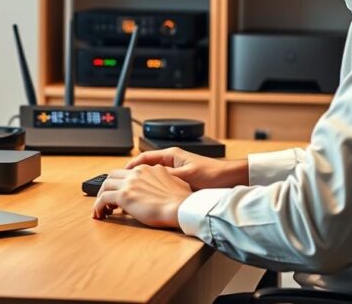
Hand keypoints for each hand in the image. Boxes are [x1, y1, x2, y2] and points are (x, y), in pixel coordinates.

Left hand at [92, 165, 192, 227]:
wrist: (181, 207)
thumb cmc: (181, 200)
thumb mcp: (174, 182)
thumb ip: (165, 180)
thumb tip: (163, 188)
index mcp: (148, 169)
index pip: (128, 171)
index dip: (121, 182)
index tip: (120, 192)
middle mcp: (137, 173)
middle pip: (113, 175)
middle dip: (108, 187)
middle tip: (107, 200)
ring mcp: (129, 183)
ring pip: (105, 185)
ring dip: (101, 196)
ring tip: (102, 209)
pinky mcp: (123, 196)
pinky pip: (103, 199)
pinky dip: (98, 206)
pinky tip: (99, 214)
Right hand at [125, 147, 247, 189]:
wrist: (230, 178)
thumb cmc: (212, 175)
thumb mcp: (187, 176)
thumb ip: (168, 177)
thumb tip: (149, 179)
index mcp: (171, 156)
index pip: (144, 158)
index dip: (131, 166)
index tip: (122, 174)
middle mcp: (172, 160)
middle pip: (146, 166)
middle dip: (134, 175)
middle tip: (123, 185)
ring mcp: (177, 169)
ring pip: (154, 175)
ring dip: (144, 182)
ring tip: (134, 191)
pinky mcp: (182, 178)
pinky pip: (162, 182)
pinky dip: (154, 187)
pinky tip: (151, 196)